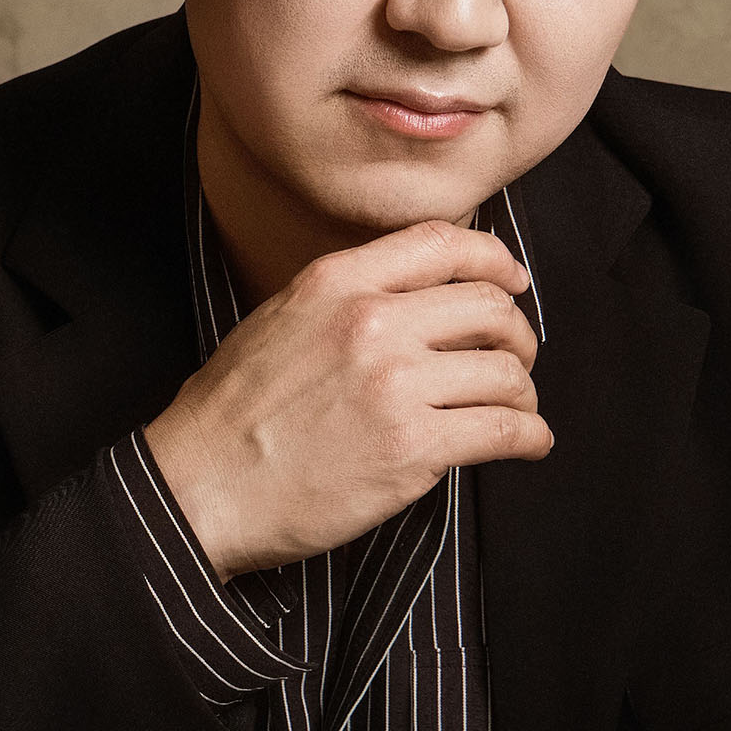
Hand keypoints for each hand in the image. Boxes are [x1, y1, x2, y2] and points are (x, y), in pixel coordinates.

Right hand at [143, 220, 552, 578]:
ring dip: (523, 393)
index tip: (514, 282)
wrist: (199, 487)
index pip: (444, 244)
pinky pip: (504, 431)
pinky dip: (530, 436)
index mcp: (337, 283)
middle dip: (518, 335)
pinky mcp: (412, 450)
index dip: (496, 260)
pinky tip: (528, 443)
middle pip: (490, 308)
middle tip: (516, 359)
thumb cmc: (230, 415)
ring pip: (506, 372)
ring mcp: (396, 386)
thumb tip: (415, 298)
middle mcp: (373, 323)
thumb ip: (347, 298)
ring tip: (516, 409)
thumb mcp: (279, 319)